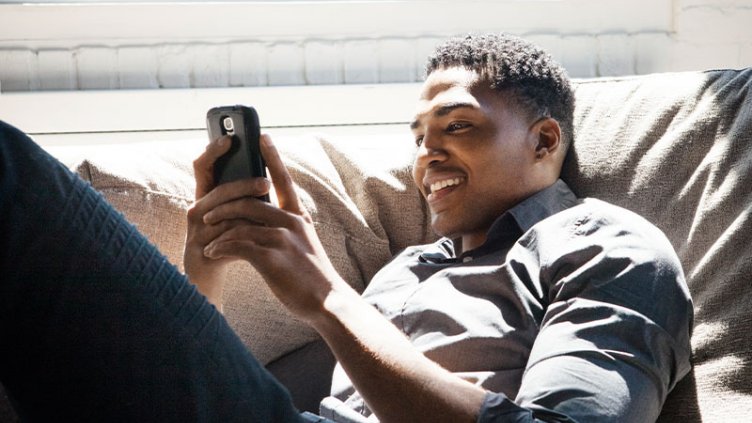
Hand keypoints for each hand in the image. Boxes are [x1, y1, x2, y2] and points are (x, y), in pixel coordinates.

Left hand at [201, 134, 345, 319]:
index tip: (262, 137)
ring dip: (218, 229)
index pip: (284, 180)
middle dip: (223, 204)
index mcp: (299, 216)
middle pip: (250, 201)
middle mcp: (292, 221)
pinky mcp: (271, 257)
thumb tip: (266, 218)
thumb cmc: (312, 276)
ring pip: (240, 221)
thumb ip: (289, 227)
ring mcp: (282, 238)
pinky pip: (237, 244)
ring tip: (206, 239)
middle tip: (205, 212)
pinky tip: (213, 254)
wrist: (326, 301)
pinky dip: (221, 248)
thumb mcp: (305, 243)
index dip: (273, 157)